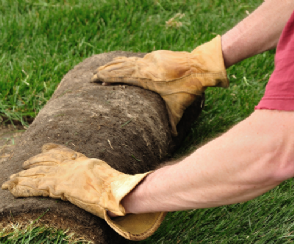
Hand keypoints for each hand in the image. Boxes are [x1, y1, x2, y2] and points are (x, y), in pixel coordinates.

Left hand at [2, 144, 165, 240]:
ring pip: (35, 174)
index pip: (62, 153)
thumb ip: (107, 183)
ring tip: (6, 183)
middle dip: (30, 166)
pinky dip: (21, 188)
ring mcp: (62, 175)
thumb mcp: (113, 182)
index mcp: (82, 162)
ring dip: (20, 179)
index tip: (42, 149)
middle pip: (44, 162)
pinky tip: (11, 189)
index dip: (50, 151)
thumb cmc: (119, 190)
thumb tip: (118, 194)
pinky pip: (34, 187)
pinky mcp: (56, 186)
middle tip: (19, 169)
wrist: (117, 192)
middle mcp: (69, 166)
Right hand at [91, 36, 228, 134]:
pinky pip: (136, 59)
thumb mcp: (178, 108)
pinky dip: (126, 60)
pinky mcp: (156, 55)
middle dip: (105, 71)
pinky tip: (121, 61)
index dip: (107, 77)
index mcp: (145, 79)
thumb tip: (173, 139)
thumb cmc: (189, 88)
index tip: (96, 80)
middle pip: (120, 67)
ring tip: (101, 67)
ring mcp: (150, 59)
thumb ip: (173, 123)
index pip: (121, 76)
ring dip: (113, 64)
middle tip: (92, 76)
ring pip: (127, 61)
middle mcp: (145, 67)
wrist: (201, 66)